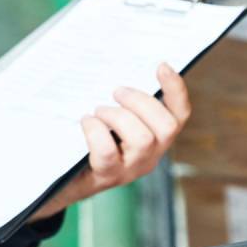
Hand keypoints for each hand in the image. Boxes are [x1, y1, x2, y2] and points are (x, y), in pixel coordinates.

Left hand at [28, 62, 190, 220]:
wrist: (65, 180)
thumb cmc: (90, 142)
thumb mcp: (113, 121)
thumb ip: (124, 103)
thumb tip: (121, 70)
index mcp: (156, 139)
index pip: (180, 115)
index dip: (176, 90)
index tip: (161, 66)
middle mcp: (150, 156)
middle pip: (166, 127)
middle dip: (141, 102)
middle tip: (116, 91)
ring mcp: (131, 169)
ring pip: (142, 139)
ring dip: (118, 117)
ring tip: (99, 111)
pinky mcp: (108, 176)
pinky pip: (108, 151)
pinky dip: (95, 131)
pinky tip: (86, 122)